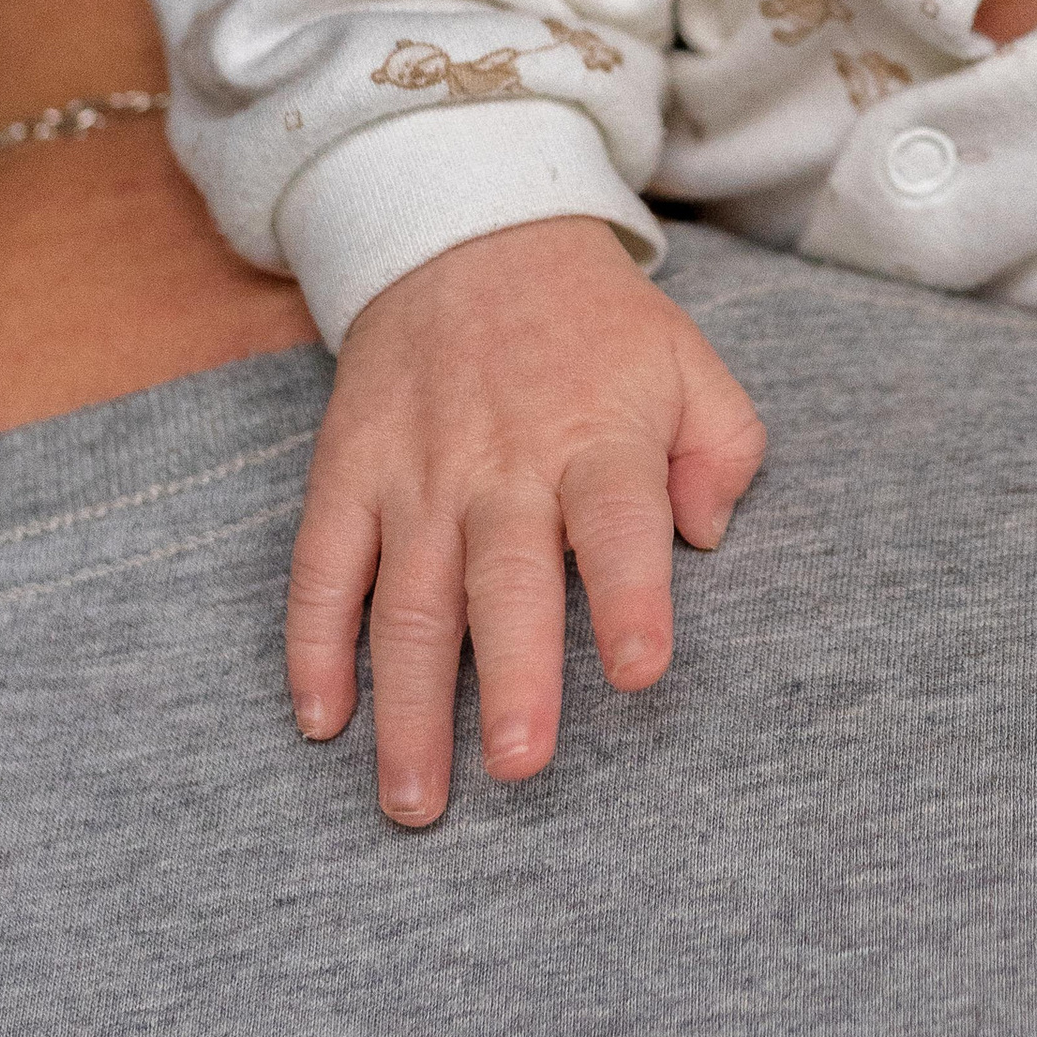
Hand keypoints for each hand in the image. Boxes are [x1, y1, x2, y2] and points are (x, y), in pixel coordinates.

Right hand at [285, 218, 765, 826]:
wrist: (467, 237)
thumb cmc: (594, 330)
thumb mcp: (687, 362)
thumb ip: (723, 447)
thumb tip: (710, 532)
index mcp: (597, 438)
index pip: (618, 523)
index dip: (631, 598)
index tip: (639, 673)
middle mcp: (501, 464)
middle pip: (505, 580)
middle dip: (511, 677)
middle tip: (520, 764)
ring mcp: (414, 474)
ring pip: (405, 600)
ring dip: (406, 704)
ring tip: (415, 799)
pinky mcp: (346, 474)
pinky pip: (321, 568)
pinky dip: (312, 646)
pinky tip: (321, 720)